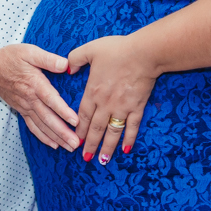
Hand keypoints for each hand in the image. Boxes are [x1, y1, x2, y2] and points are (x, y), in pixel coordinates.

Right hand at [0, 44, 79, 151]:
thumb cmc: (11, 58)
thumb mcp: (29, 52)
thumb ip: (48, 59)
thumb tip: (65, 64)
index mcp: (35, 83)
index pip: (51, 100)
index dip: (63, 111)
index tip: (75, 121)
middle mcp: (31, 99)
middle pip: (48, 118)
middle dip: (63, 132)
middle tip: (76, 143)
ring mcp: (26, 107)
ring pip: (42, 126)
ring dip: (56, 137)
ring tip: (70, 147)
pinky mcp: (22, 111)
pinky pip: (33, 127)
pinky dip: (43, 137)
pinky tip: (54, 144)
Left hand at [67, 35, 156, 165]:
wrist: (144, 53)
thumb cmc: (117, 49)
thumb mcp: (90, 49)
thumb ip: (75, 59)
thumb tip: (67, 69)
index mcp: (93, 91)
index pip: (82, 115)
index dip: (78, 129)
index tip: (74, 140)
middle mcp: (106, 103)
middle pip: (95, 128)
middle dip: (89, 144)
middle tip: (85, 158)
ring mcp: (122, 108)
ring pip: (112, 132)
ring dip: (106, 147)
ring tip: (102, 160)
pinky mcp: (137, 108)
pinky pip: (132, 127)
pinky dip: (129, 139)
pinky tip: (125, 150)